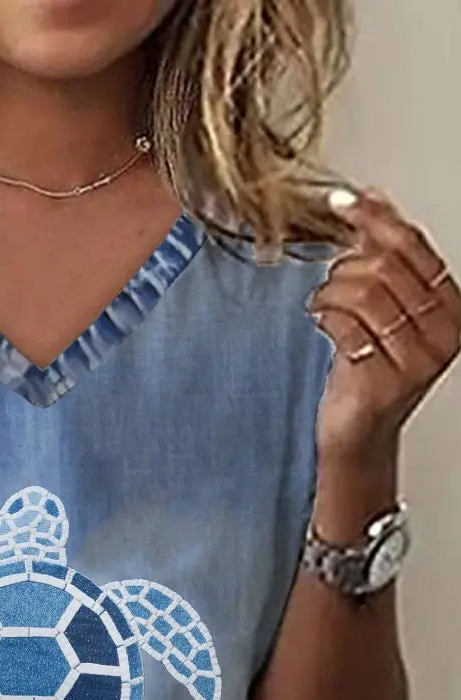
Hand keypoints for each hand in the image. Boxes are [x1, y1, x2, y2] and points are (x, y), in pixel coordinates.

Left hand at [307, 186, 460, 465]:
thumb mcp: (385, 308)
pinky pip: (346, 325)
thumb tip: (371, 198)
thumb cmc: (369, 369)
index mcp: (451, 306)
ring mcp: (417, 359)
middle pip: (385, 267)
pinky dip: (325, 317)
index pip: (413, 246)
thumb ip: (383, 256)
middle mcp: (443, 332)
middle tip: (330, 284)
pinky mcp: (384, 379)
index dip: (374, 219)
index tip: (342, 202)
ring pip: (364, 292)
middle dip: (345, 267)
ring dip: (331, 292)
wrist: (358, 431)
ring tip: (323, 306)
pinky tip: (321, 323)